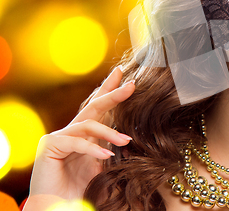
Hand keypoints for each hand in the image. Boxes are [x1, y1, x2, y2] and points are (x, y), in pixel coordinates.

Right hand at [27, 66, 134, 201]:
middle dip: (113, 93)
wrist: (58, 209)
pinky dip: (93, 149)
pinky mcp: (49, 146)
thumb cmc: (81, 191)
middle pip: (94, 106)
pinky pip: (76, 142)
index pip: (100, 109)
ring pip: (88, 124)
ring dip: (109, 132)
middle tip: (131, 85)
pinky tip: (106, 156)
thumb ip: (114, 150)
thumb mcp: (105, 166)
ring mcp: (59, 137)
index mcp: (86, 135)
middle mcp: (73, 132)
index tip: (126, 77)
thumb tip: (133, 138)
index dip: (111, 91)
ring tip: (126, 141)